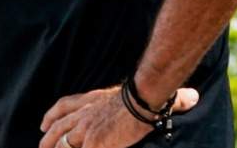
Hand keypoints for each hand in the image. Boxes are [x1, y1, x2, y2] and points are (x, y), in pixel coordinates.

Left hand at [39, 85, 198, 147]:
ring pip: (62, 142)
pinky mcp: (94, 143)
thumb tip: (194, 96)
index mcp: (90, 100)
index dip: (51, 116)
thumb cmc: (146, 96)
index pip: (64, 106)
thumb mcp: (141, 94)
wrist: (141, 100)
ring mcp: (86, 130)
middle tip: (42, 145)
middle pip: (58, 126)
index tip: (43, 123)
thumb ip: (161, 99)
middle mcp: (83, 114)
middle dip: (48, 137)